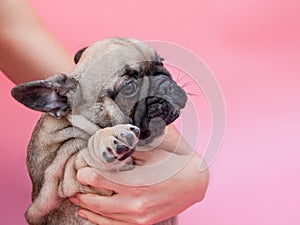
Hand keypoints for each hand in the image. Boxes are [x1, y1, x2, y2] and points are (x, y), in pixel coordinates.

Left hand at [70, 151, 208, 224]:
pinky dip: (99, 221)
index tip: (80, 170)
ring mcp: (139, 217)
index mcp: (137, 182)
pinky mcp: (142, 224)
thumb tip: (107, 146)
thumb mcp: (151, 153)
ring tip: (76, 201)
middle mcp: (135, 203)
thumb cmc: (172, 165)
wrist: (193, 184)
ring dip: (87, 209)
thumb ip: (128, 151)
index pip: (100, 180)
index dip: (85, 175)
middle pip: (97, 202)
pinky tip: (89, 215)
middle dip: (81, 194)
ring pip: (104, 216)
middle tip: (72, 188)